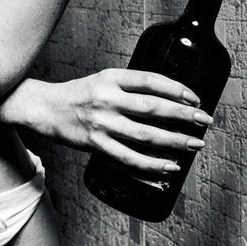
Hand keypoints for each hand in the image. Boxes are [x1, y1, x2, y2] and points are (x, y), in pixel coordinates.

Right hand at [5, 71, 212, 174]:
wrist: (42, 108)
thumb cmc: (76, 95)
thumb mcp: (102, 80)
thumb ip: (129, 87)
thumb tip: (167, 100)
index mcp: (110, 78)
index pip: (151, 81)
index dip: (177, 89)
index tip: (196, 99)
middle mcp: (106, 99)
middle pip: (152, 108)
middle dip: (183, 115)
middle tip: (204, 121)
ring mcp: (101, 124)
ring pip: (145, 135)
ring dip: (174, 141)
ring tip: (194, 144)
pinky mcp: (95, 145)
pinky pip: (129, 159)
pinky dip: (152, 165)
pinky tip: (169, 167)